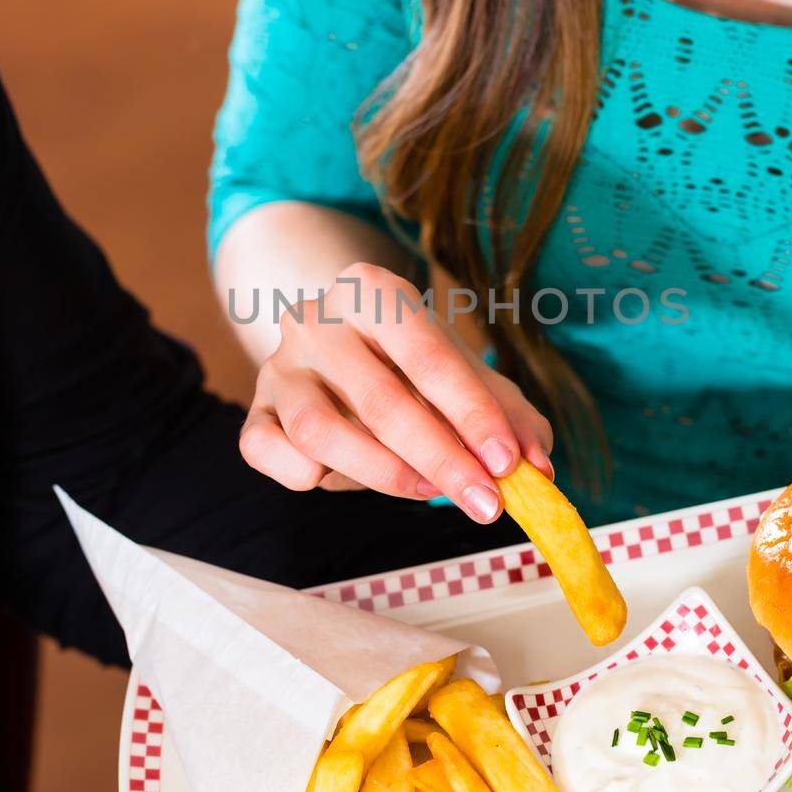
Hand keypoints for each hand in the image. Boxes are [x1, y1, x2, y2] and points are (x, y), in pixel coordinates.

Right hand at [240, 262, 553, 522]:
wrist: (338, 351)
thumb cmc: (413, 366)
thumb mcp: (468, 377)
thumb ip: (510, 417)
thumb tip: (538, 470)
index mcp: (373, 290)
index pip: (427, 353)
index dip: (472, 412)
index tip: (507, 462)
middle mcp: (316, 319)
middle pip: (380, 398)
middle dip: (441, 458)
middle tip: (485, 501)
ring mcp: (278, 367)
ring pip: (319, 431)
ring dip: (383, 472)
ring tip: (427, 491)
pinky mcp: (253, 413)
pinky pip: (266, 451)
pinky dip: (305, 476)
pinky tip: (342, 477)